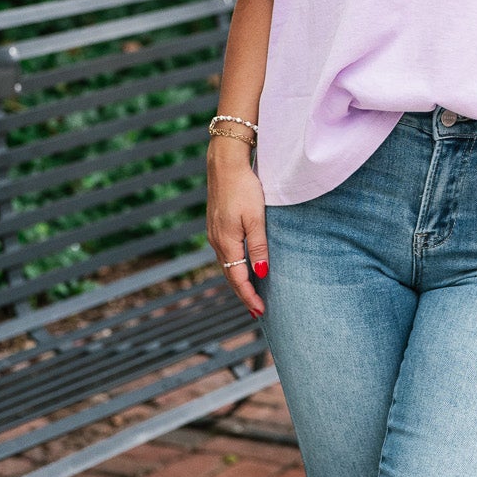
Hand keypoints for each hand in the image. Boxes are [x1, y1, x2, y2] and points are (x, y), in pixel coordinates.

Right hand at [207, 137, 267, 318]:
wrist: (224, 164)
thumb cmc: (244, 188)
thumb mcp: (257, 218)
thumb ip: (259, 246)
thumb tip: (261, 273)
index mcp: (226, 242)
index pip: (238, 278)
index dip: (249, 296)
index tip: (261, 312)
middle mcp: (217, 241)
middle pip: (230, 276)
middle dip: (243, 295)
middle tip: (257, 312)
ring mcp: (214, 234)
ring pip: (226, 266)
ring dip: (238, 282)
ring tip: (251, 296)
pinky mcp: (216, 226)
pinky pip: (225, 254)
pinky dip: (234, 267)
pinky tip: (242, 269)